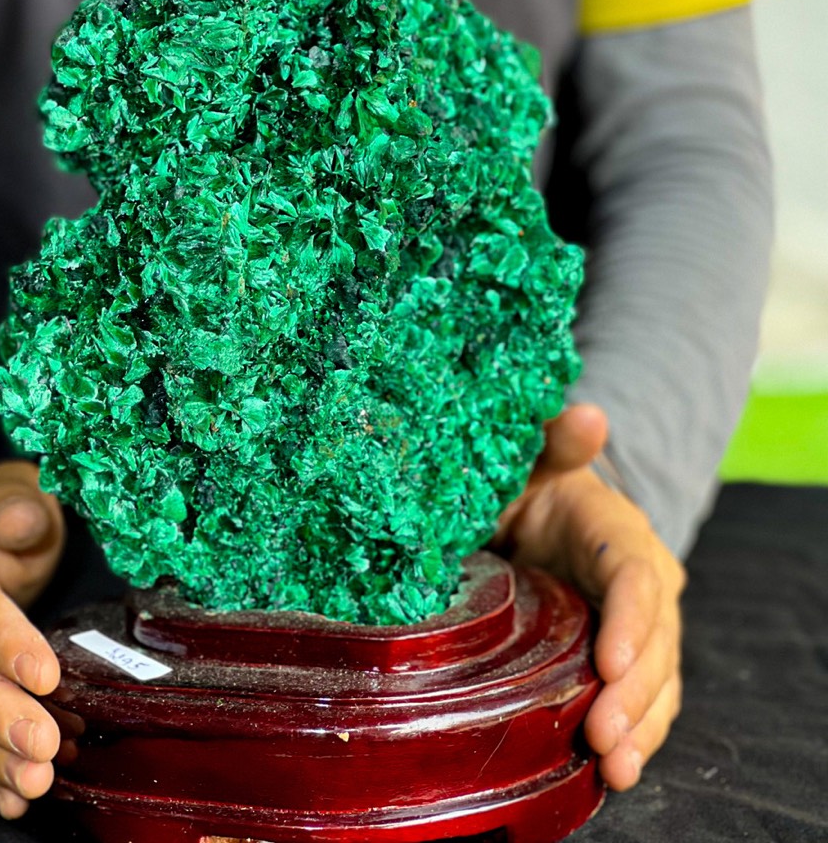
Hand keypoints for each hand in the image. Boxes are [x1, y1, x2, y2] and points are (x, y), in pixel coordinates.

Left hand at [493, 405, 686, 789]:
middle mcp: (642, 583)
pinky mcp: (627, 656)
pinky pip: (644, 700)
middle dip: (633, 691)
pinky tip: (619, 773)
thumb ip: (556, 439)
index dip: (629, 621)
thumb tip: (587, 412)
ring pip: (656, 681)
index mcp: (618, 533)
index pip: (637, 578)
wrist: (538, 515)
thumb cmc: (529, 486)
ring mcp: (639, 625)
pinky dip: (636, 736)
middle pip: (653, 642)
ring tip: (616, 767)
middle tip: (603, 733)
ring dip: (639, 726)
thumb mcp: (534, 460)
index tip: (608, 661)